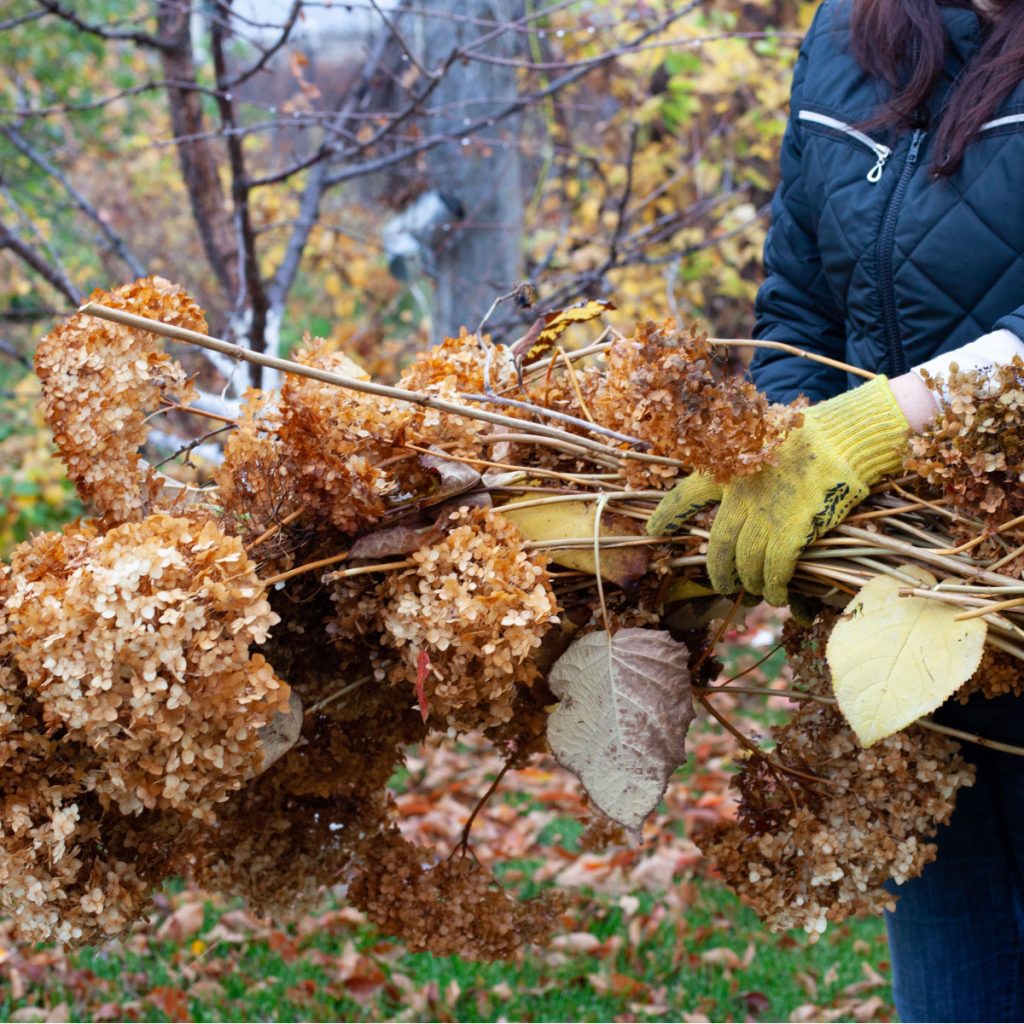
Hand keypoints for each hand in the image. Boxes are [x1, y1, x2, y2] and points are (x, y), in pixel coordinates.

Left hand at [646, 376, 910, 605]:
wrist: (846, 435)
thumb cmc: (813, 436)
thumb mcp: (767, 443)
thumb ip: (750, 470)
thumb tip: (748, 501)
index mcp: (729, 469)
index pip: (687, 493)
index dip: (668, 513)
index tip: (653, 529)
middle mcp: (741, 494)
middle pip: (719, 545)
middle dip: (719, 571)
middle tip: (722, 585)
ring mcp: (766, 512)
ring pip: (747, 563)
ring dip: (752, 583)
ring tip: (760, 592)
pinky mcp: (794, 527)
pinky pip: (776, 568)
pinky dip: (776, 586)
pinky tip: (780, 595)